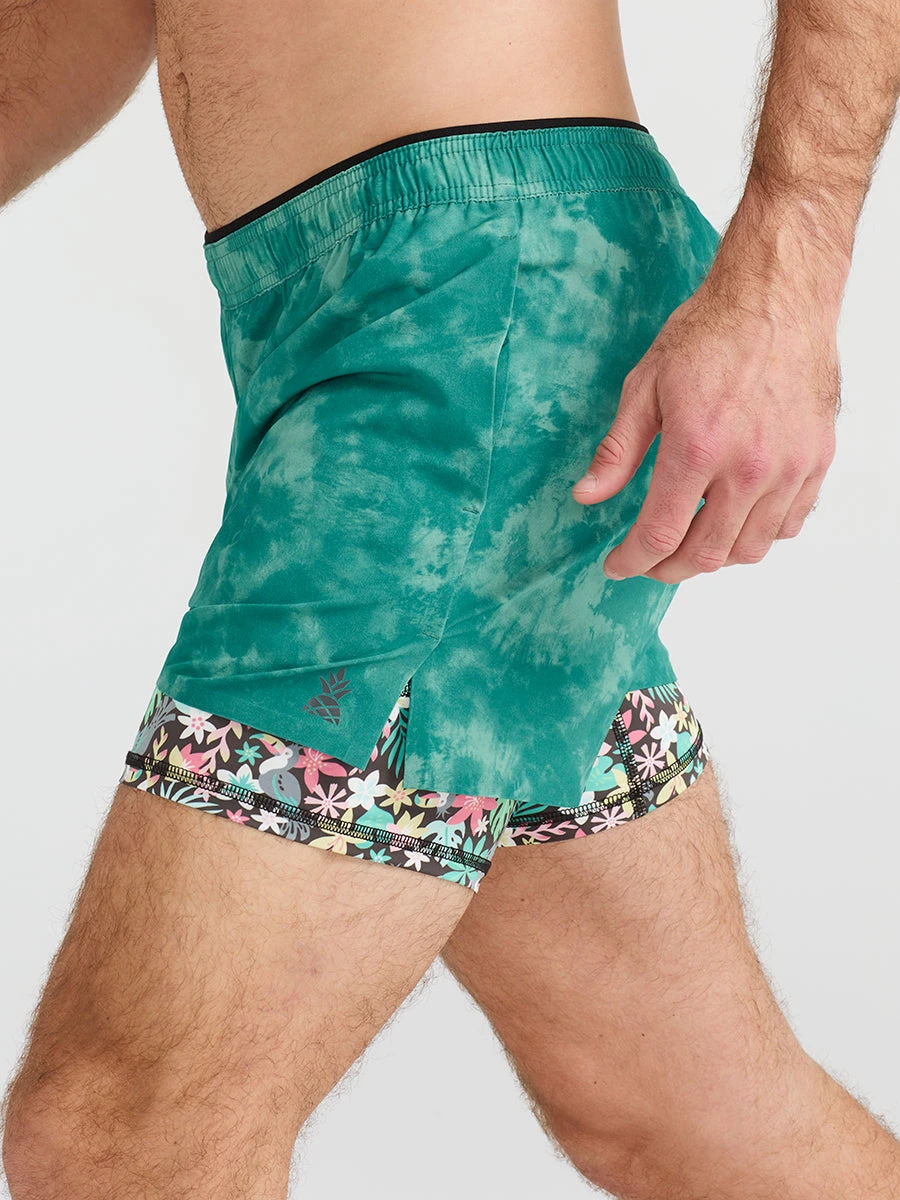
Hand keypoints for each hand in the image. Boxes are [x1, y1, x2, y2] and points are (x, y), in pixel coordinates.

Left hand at [571, 276, 839, 582]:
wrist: (777, 298)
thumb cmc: (710, 334)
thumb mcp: (645, 386)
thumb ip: (617, 451)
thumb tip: (586, 496)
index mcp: (698, 447)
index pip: (659, 535)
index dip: (631, 562)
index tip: (616, 566)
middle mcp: (749, 466)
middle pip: (704, 554)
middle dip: (667, 569)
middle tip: (648, 562)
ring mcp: (789, 467)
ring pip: (749, 549)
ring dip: (712, 557)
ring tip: (688, 542)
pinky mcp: (816, 461)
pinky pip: (787, 525)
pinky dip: (756, 535)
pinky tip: (732, 519)